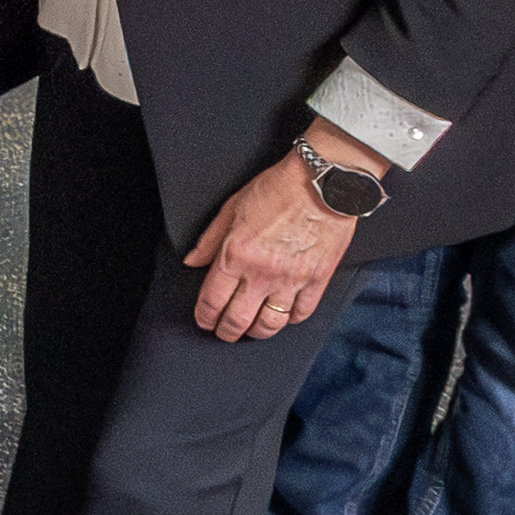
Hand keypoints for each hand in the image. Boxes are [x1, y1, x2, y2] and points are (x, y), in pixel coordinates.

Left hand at [182, 156, 357, 340]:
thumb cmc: (278, 188)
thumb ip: (209, 239)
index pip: (212, 301)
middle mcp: (262, 273)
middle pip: (238, 320)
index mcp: (235, 255)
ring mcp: (291, 280)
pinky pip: (301, 313)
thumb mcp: (232, 207)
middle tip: (225, 332)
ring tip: (253, 328)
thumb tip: (193, 261)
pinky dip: (291, 320)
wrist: (322, 182)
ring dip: (257, 331)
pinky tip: (284, 315)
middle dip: (227, 332)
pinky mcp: (317, 280)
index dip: (205, 317)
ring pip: (270, 324)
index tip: (205, 321)